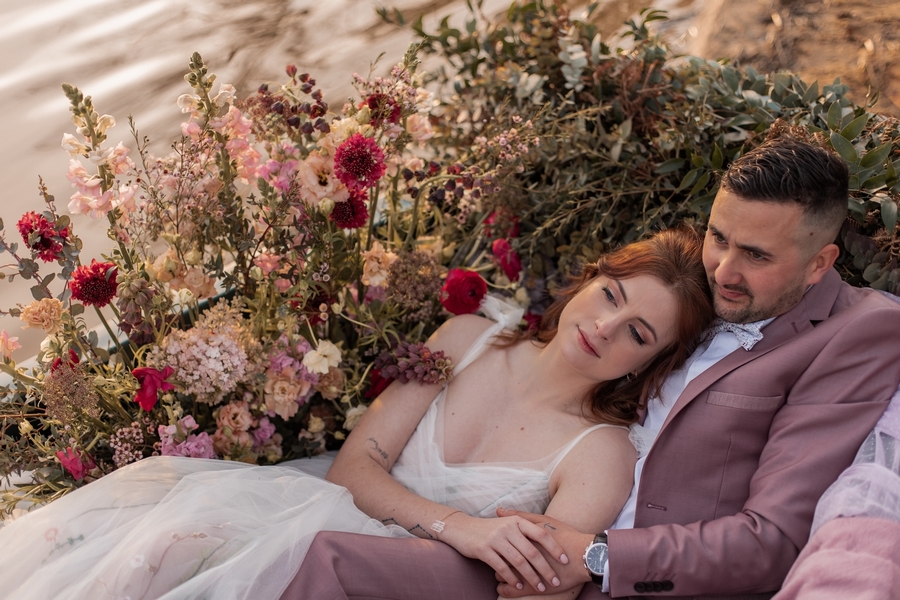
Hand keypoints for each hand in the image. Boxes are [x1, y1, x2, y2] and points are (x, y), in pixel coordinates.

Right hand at [437, 511, 568, 592]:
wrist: (461, 528)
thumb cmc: (488, 528)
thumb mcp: (507, 524)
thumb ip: (524, 530)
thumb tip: (547, 541)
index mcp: (517, 521)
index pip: (541, 534)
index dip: (554, 547)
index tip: (564, 560)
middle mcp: (508, 528)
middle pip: (532, 551)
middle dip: (545, 568)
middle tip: (555, 580)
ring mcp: (495, 538)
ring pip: (519, 561)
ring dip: (531, 576)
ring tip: (540, 587)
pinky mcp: (484, 549)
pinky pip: (502, 567)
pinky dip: (512, 578)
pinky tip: (519, 586)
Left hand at [494, 508, 593, 597]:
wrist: (585, 556)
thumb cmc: (565, 536)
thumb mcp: (543, 521)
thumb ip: (520, 516)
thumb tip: (499, 510)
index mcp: (524, 539)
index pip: (502, 543)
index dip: (497, 546)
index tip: (495, 547)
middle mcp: (523, 556)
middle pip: (502, 559)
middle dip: (498, 562)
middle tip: (496, 561)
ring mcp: (528, 572)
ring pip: (506, 576)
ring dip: (502, 577)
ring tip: (501, 576)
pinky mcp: (535, 587)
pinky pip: (514, 591)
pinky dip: (506, 591)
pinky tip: (503, 590)